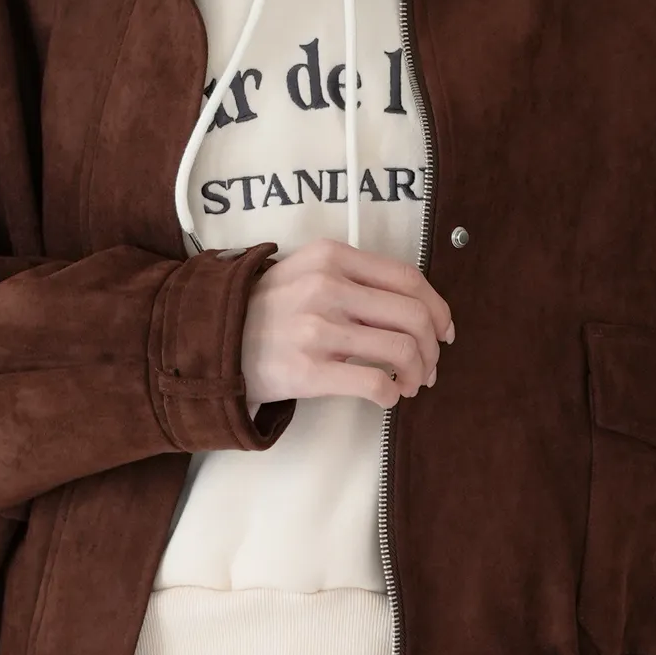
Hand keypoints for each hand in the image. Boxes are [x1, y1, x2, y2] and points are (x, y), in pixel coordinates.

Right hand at [241, 241, 452, 411]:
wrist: (211, 342)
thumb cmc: (266, 312)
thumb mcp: (305, 272)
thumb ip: (353, 278)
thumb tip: (417, 308)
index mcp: (330, 257)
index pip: (408, 278)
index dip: (438, 308)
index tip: (444, 331)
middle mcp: (326, 287)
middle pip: (413, 315)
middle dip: (433, 347)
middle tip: (429, 366)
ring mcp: (316, 329)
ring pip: (402, 349)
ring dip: (418, 373)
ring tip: (410, 384)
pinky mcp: (308, 370)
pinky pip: (374, 383)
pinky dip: (392, 394)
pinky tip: (387, 397)